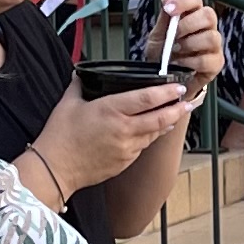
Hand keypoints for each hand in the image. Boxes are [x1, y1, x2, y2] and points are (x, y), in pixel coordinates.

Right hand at [28, 78, 192, 198]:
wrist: (55, 169)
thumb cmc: (59, 136)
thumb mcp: (67, 104)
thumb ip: (78, 86)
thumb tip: (80, 75)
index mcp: (111, 110)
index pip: (147, 98)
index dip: (166, 92)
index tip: (177, 87)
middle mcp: (124, 130)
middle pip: (160, 118)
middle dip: (177, 109)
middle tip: (188, 102)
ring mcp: (126, 148)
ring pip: (153, 134)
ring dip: (164, 123)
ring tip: (174, 115)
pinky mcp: (124, 162)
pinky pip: (141, 147)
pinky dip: (148, 138)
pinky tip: (150, 132)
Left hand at [153, 0, 227, 90]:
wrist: (164, 81)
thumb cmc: (163, 55)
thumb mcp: (157, 36)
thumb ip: (164, 18)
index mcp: (192, 15)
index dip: (183, 1)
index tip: (169, 9)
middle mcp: (206, 27)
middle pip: (209, 15)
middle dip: (188, 25)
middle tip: (174, 36)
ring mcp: (213, 45)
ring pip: (211, 37)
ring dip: (190, 44)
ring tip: (176, 51)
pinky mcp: (216, 63)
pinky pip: (208, 59)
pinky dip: (191, 62)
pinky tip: (181, 64)